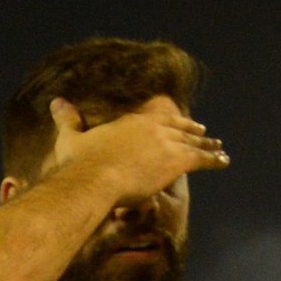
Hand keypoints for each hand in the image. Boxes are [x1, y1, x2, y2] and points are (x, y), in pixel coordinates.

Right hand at [48, 99, 227, 203]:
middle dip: (191, 130)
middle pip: (178, 127)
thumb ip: (67, 120)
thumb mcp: (71, 139)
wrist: (94, 178)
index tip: (176, 121)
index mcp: (132, 121)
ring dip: (207, 144)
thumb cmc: (80, 163)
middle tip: (202, 131)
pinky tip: (225, 161)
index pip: (157, 117)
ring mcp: (168, 142)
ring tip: (218, 147)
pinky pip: (202, 158)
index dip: (168, 120)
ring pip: (193, 142)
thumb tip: (55, 101)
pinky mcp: (177, 160)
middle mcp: (154, 127)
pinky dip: (215, 159)